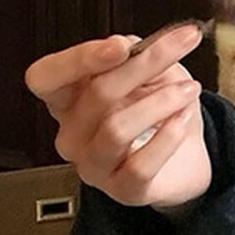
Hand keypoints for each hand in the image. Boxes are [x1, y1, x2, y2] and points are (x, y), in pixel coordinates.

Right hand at [24, 24, 211, 208]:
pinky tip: (183, 120)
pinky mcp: (123, 190)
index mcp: (67, 100)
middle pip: (96, 94)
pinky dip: (169, 137)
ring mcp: (94, 166)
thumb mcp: (152, 73)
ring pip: (117, 128)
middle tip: (179, 48)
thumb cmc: (160, 114)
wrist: (189, 157)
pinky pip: (140, 165)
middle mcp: (72, 135)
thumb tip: (123, 45)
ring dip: (161, 102)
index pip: (45, 78)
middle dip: (144, 66)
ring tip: (188, 89)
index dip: (78, 60)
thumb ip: (135, 55)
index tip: (121, 46)